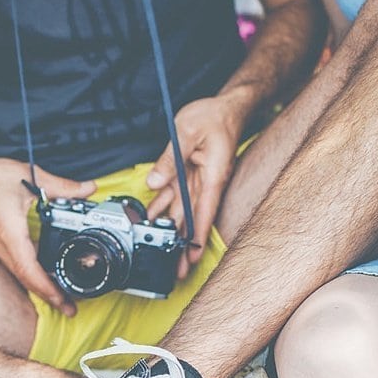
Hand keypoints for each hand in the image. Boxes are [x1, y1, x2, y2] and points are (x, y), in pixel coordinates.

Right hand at [0, 156, 94, 314]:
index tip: (64, 302)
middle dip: (49, 296)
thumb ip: (61, 186)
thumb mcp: (27, 177)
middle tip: (70, 308)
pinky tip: (44, 272)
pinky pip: (15, 265)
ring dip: (41, 286)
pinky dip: (31, 273)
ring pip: (21, 274)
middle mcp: (1, 247)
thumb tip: (88, 189)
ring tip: (62, 294)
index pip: (30, 270)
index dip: (48, 289)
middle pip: (27, 280)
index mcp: (10, 234)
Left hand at [146, 95, 243, 277]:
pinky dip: (162, 209)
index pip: (204, 213)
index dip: (197, 238)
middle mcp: (206, 184)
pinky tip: (152, 222)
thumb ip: (170, 158)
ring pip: (182, 212)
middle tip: (176, 272)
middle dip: (184, 247)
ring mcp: (197, 181)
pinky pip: (174, 196)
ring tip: (162, 255)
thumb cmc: (213, 116)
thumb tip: (155, 183)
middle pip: (193, 221)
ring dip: (172, 234)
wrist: (226, 106)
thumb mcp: (187, 130)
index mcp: (213, 176)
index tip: (192, 258)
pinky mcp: (188, 175)